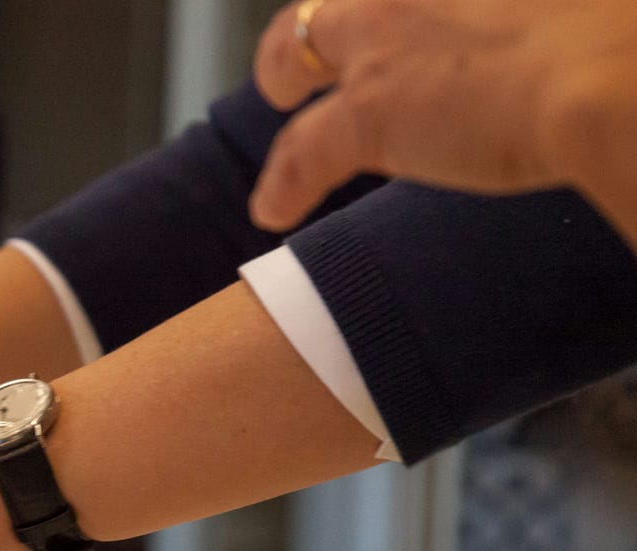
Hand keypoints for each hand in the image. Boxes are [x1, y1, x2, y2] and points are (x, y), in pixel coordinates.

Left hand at [250, 0, 636, 233]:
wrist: (621, 74)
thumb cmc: (634, 33)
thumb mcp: (590, 6)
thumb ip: (557, 12)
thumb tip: (581, 27)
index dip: (409, 3)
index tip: (425, 17)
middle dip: (328, 11)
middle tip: (323, 35)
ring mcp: (386, 44)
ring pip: (297, 47)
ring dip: (281, 68)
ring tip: (276, 91)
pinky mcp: (367, 115)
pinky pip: (302, 151)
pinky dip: (283, 183)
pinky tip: (271, 209)